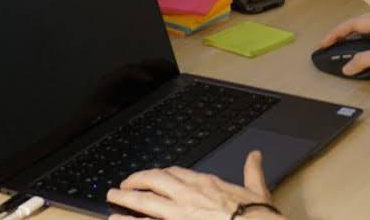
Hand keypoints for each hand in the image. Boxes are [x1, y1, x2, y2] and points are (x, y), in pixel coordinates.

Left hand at [106, 150, 286, 219]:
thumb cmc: (257, 216)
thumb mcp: (256, 189)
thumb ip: (252, 171)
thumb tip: (255, 155)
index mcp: (206, 184)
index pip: (177, 174)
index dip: (162, 175)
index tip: (154, 176)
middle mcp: (189, 197)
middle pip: (155, 182)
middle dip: (136, 182)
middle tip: (122, 185)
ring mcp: (179, 215)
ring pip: (146, 203)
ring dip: (126, 201)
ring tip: (112, 200)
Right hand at [319, 14, 369, 86]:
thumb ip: (366, 59)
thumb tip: (347, 66)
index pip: (355, 23)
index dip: (337, 32)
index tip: (324, 43)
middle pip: (360, 23)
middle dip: (343, 32)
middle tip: (330, 44)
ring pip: (368, 30)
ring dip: (354, 37)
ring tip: (341, 47)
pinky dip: (364, 44)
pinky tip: (363, 54)